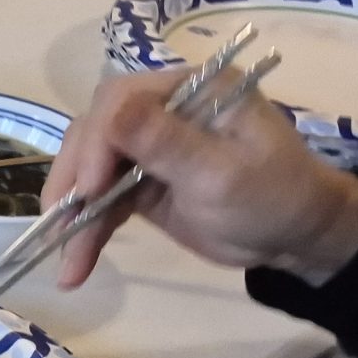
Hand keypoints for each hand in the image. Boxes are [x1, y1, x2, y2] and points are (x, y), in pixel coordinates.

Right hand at [47, 69, 357, 289]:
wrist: (296, 237)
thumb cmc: (273, 197)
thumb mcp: (220, 172)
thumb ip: (164, 142)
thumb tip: (109, 110)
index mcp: (191, 90)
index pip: (120, 101)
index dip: (95, 143)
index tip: (89, 190)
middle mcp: (164, 111)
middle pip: (94, 134)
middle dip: (73, 183)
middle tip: (61, 227)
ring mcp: (149, 148)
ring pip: (89, 171)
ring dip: (73, 217)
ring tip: (67, 265)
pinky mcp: (141, 183)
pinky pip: (101, 202)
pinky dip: (85, 233)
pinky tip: (75, 267)